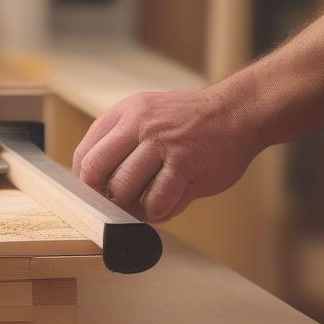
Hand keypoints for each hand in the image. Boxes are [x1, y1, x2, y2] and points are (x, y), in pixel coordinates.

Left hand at [71, 86, 261, 221]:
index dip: (86, 181)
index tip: (96, 194)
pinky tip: (166, 204)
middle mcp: (139, 125)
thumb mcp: (148, 113)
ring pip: (124, 190)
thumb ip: (121, 139)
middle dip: (102, 196)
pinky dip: (158, 211)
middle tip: (117, 205)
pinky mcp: (185, 165)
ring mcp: (162, 144)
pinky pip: (157, 201)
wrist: (237, 112)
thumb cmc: (190, 121)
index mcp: (126, 113)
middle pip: (95, 172)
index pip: (85, 154)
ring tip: (146, 205)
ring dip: (132, 207)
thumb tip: (93, 179)